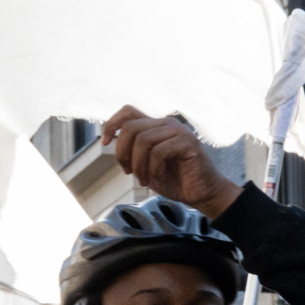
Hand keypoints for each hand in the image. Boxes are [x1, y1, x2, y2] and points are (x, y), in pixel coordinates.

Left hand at [101, 105, 242, 217]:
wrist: (200, 193)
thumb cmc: (172, 179)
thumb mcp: (144, 163)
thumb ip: (131, 148)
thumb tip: (109, 138)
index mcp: (156, 125)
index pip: (127, 112)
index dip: (111, 124)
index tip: (104, 143)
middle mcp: (167, 123)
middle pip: (130, 127)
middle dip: (122, 153)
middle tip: (128, 172)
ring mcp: (179, 131)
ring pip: (143, 140)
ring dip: (138, 165)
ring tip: (143, 180)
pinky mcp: (189, 142)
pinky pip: (159, 152)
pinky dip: (153, 169)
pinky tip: (158, 178)